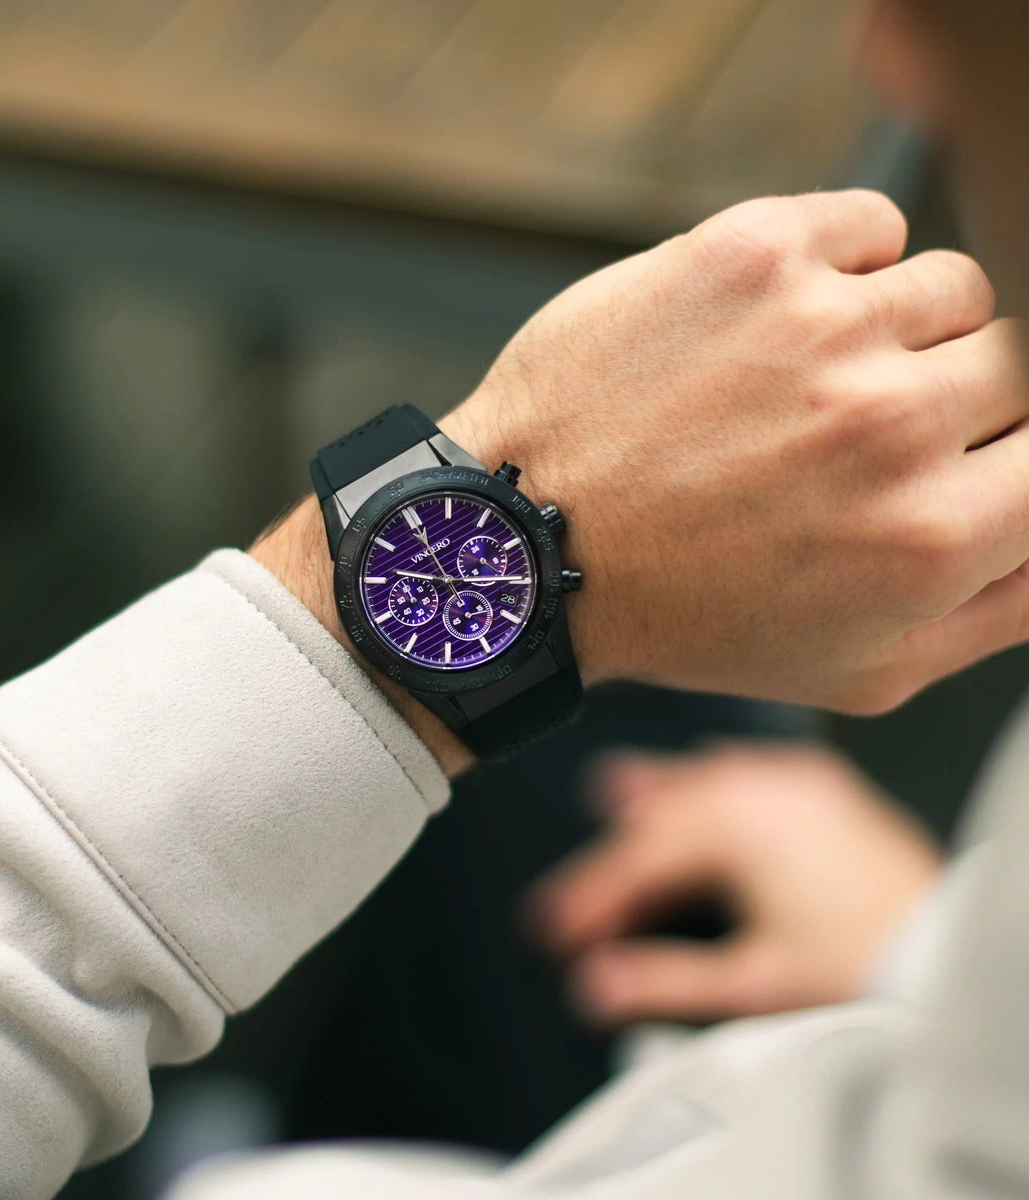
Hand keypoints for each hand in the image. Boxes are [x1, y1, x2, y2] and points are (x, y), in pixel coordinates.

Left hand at [438, 190, 1028, 712]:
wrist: (532, 542)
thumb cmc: (683, 613)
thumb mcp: (856, 669)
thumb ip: (998, 613)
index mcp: (931, 535)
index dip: (1008, 455)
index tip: (964, 457)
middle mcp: (889, 423)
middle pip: (1015, 363)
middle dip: (952, 402)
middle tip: (855, 435)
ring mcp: (820, 324)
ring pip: (951, 288)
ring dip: (897, 334)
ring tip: (804, 384)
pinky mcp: (752, 253)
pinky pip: (872, 226)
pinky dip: (844, 265)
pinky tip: (776, 326)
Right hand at [529, 743, 941, 1023]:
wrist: (945, 941)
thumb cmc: (866, 962)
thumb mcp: (753, 983)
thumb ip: (663, 981)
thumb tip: (594, 984)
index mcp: (734, 829)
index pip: (636, 859)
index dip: (586, 895)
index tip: (551, 927)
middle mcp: (757, 791)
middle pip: (657, 820)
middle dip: (613, 863)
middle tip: (575, 902)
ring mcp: (791, 782)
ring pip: (698, 781)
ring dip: (653, 797)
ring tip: (609, 794)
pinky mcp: (822, 785)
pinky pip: (749, 767)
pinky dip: (712, 778)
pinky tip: (703, 775)